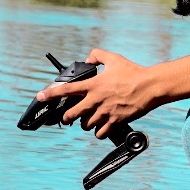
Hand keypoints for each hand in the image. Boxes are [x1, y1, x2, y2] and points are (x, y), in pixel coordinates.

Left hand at [35, 49, 153, 137]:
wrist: (150, 86)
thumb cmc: (133, 72)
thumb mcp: (113, 58)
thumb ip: (97, 55)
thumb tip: (88, 59)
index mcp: (94, 84)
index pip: (67, 90)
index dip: (50, 94)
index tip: (39, 96)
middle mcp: (96, 100)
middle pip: (72, 114)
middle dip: (67, 117)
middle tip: (67, 117)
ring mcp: (105, 112)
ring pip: (86, 125)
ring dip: (84, 124)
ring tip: (88, 121)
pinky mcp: (115, 121)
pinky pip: (100, 133)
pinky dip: (98, 133)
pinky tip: (100, 129)